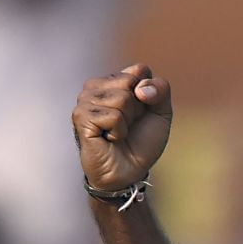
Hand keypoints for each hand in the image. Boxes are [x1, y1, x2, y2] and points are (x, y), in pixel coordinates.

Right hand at [73, 63, 173, 191]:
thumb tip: (140, 89)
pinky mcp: (81, 117)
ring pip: (122, 99)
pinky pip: (113, 116)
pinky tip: (109, 139)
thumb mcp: (161, 113)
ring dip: (128, 122)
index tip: (142, 113)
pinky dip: (119, 132)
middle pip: (131, 82)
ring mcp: (85, 101)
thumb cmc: (141, 143)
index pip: (140, 70)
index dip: (150, 94)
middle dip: (138, 109)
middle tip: (128, 125)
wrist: (129, 173)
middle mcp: (95, 87)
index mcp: (113, 81)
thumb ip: (161, 89)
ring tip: (117, 133)